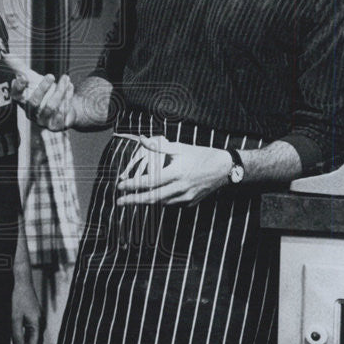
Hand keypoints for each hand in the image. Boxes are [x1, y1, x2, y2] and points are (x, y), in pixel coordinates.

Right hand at [4, 52, 75, 131]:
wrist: (65, 107)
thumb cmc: (45, 93)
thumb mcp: (33, 79)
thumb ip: (20, 68)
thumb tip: (6, 55)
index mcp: (23, 101)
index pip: (16, 96)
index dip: (18, 88)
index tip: (22, 77)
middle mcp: (31, 113)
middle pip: (33, 102)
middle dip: (42, 88)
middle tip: (50, 75)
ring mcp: (43, 121)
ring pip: (50, 107)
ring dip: (59, 90)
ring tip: (66, 78)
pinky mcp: (56, 125)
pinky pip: (63, 111)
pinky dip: (68, 97)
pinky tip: (70, 86)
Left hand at [11, 271, 43, 343]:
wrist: (23, 284)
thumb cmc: (19, 300)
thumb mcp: (15, 319)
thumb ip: (17, 336)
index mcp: (38, 325)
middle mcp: (41, 325)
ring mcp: (39, 322)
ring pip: (34, 340)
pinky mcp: (36, 320)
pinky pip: (32, 334)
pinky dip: (25, 340)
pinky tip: (17, 341)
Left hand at [116, 134, 232, 206]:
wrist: (224, 168)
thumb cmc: (201, 155)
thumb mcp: (180, 148)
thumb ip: (158, 147)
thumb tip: (141, 140)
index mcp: (176, 173)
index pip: (149, 182)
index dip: (132, 185)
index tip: (120, 185)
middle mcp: (180, 188)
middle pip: (152, 198)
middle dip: (133, 200)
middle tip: (119, 201)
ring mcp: (186, 198)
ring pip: (160, 203)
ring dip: (145, 201)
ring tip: (132, 199)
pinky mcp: (190, 203)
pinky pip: (170, 204)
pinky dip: (160, 201)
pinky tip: (152, 197)